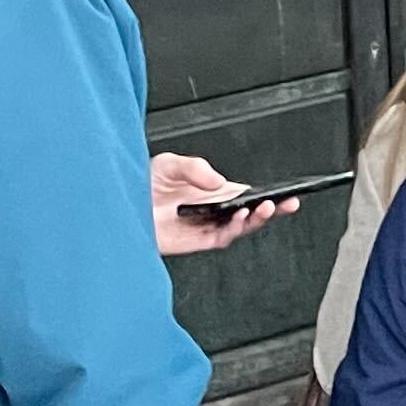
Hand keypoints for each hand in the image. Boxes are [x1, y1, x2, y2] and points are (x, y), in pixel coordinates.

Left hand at [152, 152, 290, 255]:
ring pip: (240, 227)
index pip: (248, 194)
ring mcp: (205, 226)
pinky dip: (233, 229)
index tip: (286, 193)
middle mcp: (213, 210)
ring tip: (265, 208)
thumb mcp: (170, 163)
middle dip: (272, 210)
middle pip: (250, 213)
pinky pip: (220, 238)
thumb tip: (221, 183)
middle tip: (288, 203)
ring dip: (256, 219)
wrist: (117, 207)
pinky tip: (240, 218)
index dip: (268, 195)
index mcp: (213, 191)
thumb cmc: (141, 184)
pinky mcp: (193, 242)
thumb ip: (196, 168)